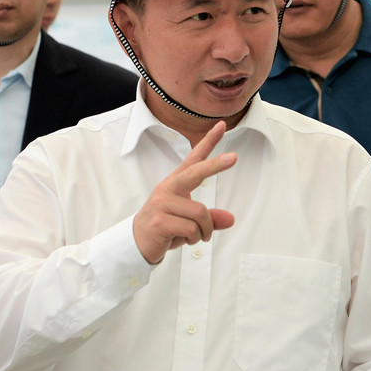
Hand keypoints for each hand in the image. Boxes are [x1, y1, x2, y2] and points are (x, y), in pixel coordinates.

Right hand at [131, 121, 237, 264]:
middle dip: (215, 165)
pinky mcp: (160, 221)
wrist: (136, 243)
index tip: (221, 126)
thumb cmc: (164, 228)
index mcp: (176, 184)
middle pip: (195, 172)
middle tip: (233, 157)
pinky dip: (195, 238)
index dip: (208, 142)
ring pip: (200, 213)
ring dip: (205, 230)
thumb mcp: (190, 222)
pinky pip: (190, 228)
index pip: (193, 159)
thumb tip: (230, 219)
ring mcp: (162, 204)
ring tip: (198, 237)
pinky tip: (186, 240)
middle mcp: (168, 189)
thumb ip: (209, 219)